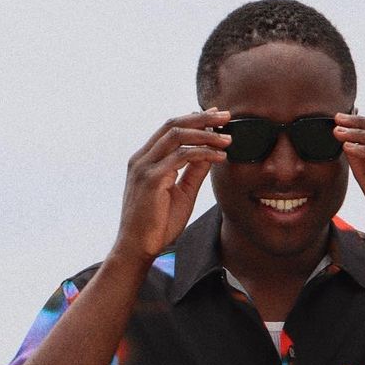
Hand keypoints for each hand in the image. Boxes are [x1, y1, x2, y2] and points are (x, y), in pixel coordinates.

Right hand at [116, 111, 230, 260]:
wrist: (138, 248)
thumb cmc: (157, 225)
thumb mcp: (181, 193)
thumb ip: (193, 172)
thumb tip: (210, 154)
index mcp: (145, 160)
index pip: (169, 129)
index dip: (193, 119)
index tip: (216, 116)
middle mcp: (141, 159)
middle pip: (173, 124)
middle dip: (202, 118)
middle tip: (226, 116)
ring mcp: (144, 167)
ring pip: (177, 135)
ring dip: (205, 133)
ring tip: (227, 137)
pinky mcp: (151, 179)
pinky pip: (181, 157)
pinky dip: (203, 153)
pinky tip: (219, 157)